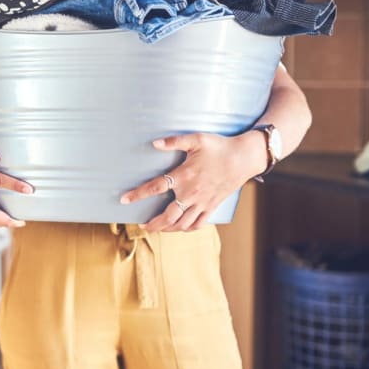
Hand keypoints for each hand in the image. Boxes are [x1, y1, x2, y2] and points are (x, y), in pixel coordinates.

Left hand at [119, 131, 266, 231]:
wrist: (244, 158)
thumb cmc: (219, 147)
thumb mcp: (196, 139)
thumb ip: (174, 142)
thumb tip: (154, 143)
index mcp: (184, 176)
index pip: (155, 187)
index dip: (138, 194)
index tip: (124, 200)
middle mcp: (191, 193)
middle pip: (168, 216)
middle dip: (153, 224)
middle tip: (143, 226)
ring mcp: (202, 202)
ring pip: (182, 223)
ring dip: (167, 229)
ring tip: (158, 229)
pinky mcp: (212, 206)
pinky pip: (198, 224)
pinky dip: (187, 229)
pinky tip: (181, 228)